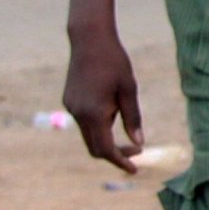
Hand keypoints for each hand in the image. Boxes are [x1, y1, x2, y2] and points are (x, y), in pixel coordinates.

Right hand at [63, 27, 144, 171]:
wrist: (89, 40)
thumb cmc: (115, 62)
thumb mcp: (129, 90)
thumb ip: (133, 118)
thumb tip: (139, 142)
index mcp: (94, 114)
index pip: (105, 149)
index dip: (120, 161)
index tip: (134, 169)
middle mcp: (78, 114)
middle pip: (94, 147)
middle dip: (115, 154)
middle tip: (137, 152)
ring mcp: (71, 107)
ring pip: (88, 135)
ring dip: (106, 140)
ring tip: (127, 135)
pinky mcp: (69, 100)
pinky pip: (84, 122)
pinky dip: (98, 128)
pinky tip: (112, 116)